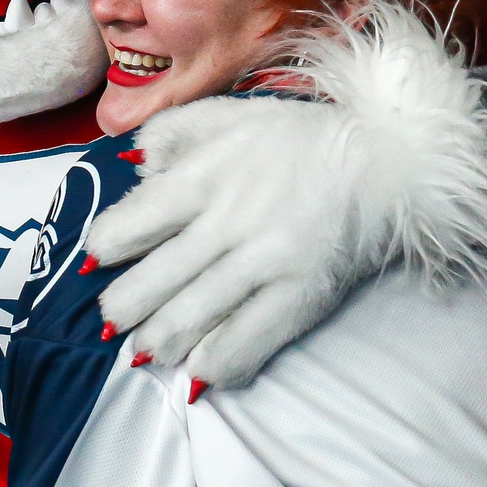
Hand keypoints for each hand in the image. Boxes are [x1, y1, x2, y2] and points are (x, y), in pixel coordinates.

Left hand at [93, 3, 486, 388]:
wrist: (386, 163)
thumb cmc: (301, 139)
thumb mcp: (231, 115)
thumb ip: (173, 132)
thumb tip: (131, 164)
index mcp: (205, 176)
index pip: (129, 225)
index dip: (103, 250)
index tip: (100, 262)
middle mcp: (228, 222)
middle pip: (150, 283)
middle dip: (120, 309)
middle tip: (114, 319)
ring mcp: (265, 263)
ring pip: (188, 320)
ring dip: (156, 342)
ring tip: (146, 348)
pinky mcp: (300, 296)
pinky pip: (244, 344)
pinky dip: (212, 364)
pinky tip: (197, 371)